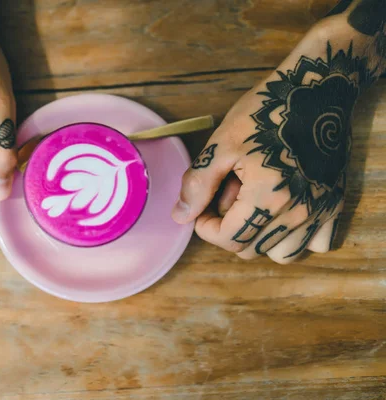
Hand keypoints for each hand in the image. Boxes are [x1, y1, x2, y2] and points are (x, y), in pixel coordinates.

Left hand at [172, 9, 383, 262]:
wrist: (316, 88)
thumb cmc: (265, 112)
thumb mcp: (222, 144)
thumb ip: (199, 184)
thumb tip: (179, 217)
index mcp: (268, 197)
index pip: (228, 240)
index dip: (205, 227)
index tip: (202, 207)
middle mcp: (298, 211)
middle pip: (251, 250)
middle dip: (230, 230)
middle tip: (229, 197)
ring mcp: (320, 210)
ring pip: (283, 255)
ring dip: (261, 238)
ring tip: (254, 204)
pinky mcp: (335, 204)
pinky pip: (315, 243)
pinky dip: (295, 235)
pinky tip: (283, 210)